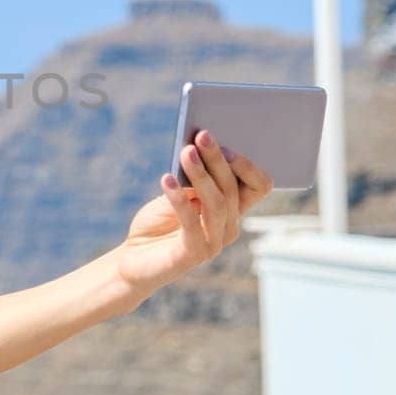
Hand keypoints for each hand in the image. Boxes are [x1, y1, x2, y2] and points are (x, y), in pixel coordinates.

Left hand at [112, 131, 273, 298]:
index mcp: (232, 209)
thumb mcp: (176, 194)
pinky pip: (191, 222)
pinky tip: (166, 178)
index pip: (260, 185)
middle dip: (217, 159)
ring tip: (186, 152)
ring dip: (201, 174)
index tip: (225, 142)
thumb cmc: (158, 223)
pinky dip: (178, 197)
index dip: (247, 164)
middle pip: (233, 188)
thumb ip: (190, 178)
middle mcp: (229, 226)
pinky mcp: (193, 254)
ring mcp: (214, 243)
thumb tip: (198, 148)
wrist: (135, 259)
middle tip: (202, 135)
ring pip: (217, 203)